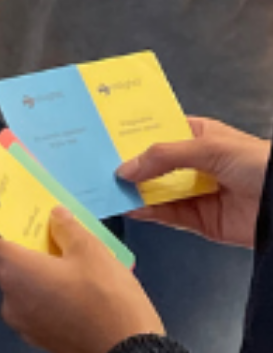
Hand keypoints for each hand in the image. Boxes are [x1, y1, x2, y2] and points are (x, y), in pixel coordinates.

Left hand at [0, 211, 163, 352]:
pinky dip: (45, 289)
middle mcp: (10, 298)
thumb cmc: (105, 297)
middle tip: (44, 225)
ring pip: (21, 283)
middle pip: (3, 260)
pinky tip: (72, 282)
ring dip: (36, 267)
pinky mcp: (42, 339)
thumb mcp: (90, 250)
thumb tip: (54, 216)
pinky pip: (34, 304)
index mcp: (14, 271)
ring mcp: (24, 324)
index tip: (5, 207)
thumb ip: (66, 227)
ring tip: (64, 252)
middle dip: (21, 241)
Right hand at [118, 117, 266, 247]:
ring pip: (156, 190)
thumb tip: (127, 167)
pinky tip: (129, 206)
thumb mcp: (208, 148)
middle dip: (128, 164)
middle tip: (96, 163)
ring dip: (134, 189)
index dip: (132, 133)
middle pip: (153, 163)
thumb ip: (165, 156)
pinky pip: (167, 215)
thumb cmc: (258, 163)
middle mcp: (194, 163)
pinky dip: (147, 212)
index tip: (104, 135)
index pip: (157, 131)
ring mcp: (195, 192)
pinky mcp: (199, 220)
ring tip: (106, 186)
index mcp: (197, 135)